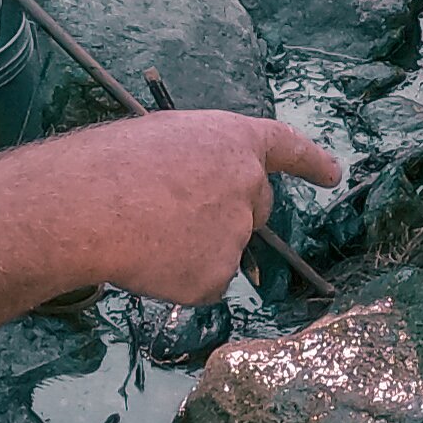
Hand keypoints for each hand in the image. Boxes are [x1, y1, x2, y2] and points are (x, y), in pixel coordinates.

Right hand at [76, 111, 342, 304]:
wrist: (89, 207)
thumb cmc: (113, 164)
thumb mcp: (167, 139)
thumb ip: (201, 161)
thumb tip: (200, 192)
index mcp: (235, 141)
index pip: (287, 147)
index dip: (311, 161)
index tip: (333, 174)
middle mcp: (248, 186)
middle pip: (257, 209)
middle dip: (232, 217)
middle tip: (176, 215)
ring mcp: (236, 235)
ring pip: (223, 250)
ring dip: (192, 249)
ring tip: (143, 232)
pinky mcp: (216, 277)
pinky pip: (202, 283)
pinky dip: (177, 279)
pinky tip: (147, 260)